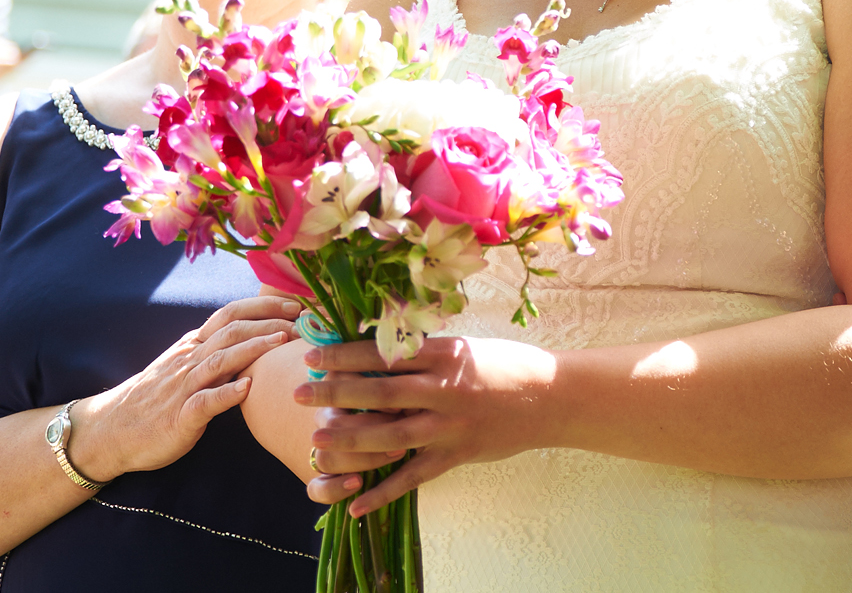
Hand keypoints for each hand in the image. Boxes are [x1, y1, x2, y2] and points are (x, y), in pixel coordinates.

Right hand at [73, 295, 298, 480]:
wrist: (111, 430)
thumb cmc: (157, 399)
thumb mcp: (185, 367)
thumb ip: (216, 352)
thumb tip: (257, 339)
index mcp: (193, 345)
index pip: (230, 314)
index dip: (263, 306)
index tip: (295, 303)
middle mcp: (189, 360)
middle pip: (231, 330)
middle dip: (269, 322)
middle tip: (302, 321)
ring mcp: (183, 387)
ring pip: (220, 360)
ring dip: (253, 348)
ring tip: (282, 341)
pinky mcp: (179, 416)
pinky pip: (204, 402)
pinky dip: (227, 393)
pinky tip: (248, 389)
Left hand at [296, 335, 557, 514]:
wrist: (552, 395)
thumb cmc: (507, 364)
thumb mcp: (465, 346)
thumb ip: (425, 351)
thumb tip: (378, 347)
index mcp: (444, 354)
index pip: (383, 352)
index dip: (344, 355)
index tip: (314, 355)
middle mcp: (444, 388)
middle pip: (378, 391)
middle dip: (334, 391)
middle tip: (299, 392)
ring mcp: (450, 424)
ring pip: (390, 434)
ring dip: (349, 439)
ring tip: (317, 440)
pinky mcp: (457, 454)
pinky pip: (414, 477)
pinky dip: (383, 493)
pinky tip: (356, 505)